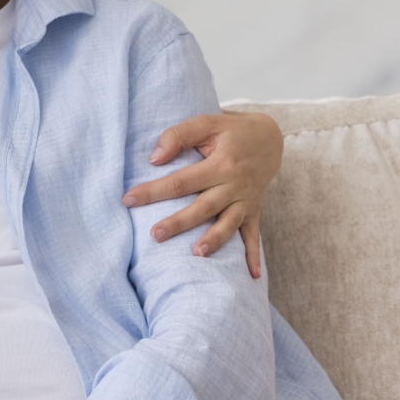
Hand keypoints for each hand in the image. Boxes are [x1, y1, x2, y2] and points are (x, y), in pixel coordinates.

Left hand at [123, 110, 282, 277]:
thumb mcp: (206, 123)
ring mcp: (246, 200)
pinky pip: (254, 235)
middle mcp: (234, 185)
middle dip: (179, 223)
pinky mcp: (254, 210)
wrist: (270, 138)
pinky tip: (252, 276)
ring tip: (196, 254)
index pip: (181, 181)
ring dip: (214, 241)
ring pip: (228, 224)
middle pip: (203, 207)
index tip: (128, 200)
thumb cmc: (230, 131)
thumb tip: (155, 159)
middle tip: (155, 235)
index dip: (154, 191)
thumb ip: (178, 136)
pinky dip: (254, 255)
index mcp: (221, 164)